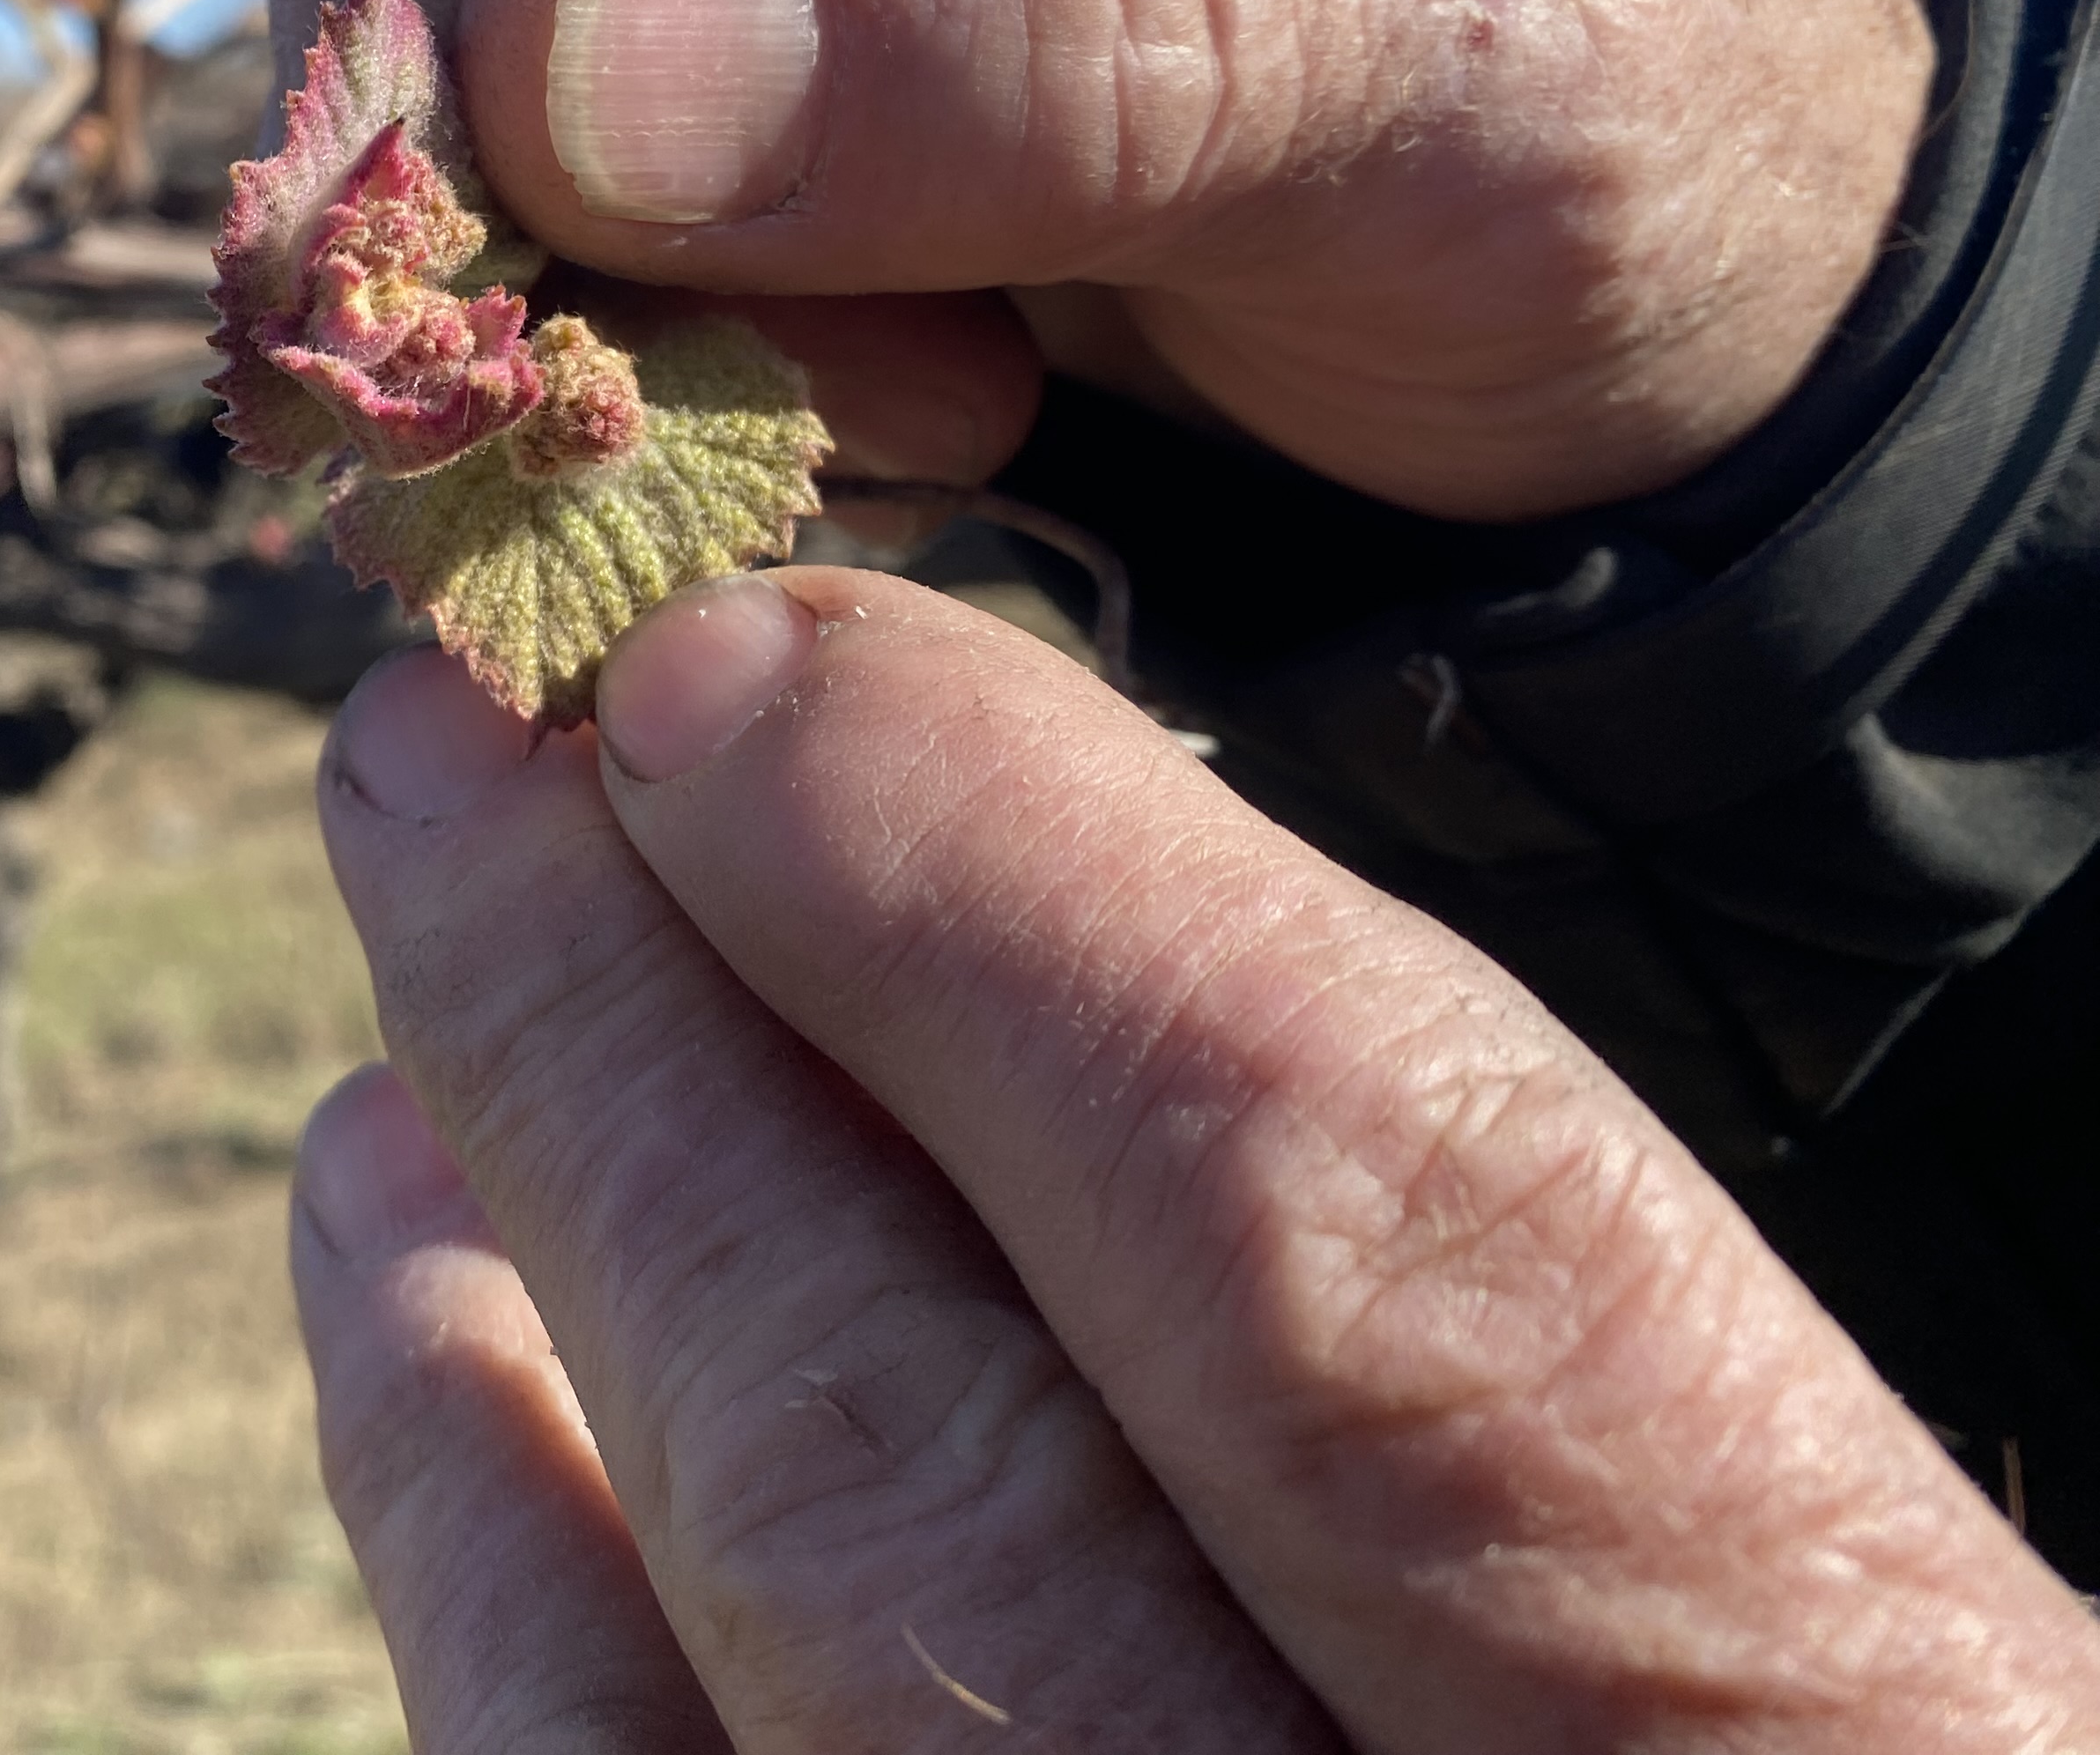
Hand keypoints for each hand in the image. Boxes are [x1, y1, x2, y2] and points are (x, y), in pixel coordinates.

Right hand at [269, 0, 1932, 520]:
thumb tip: (559, 45)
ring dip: (567, 209)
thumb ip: (1072, 35)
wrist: (1683, 298)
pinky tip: (807, 359)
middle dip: (528, 120)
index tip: (457, 266)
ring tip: (870, 396)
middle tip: (707, 410)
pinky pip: (546, 30)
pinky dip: (600, 245)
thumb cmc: (1664, 176)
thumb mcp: (1475, 114)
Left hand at [293, 579, 2099, 1749]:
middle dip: (655, 1065)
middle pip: (947, 1501)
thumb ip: (1604, 1434)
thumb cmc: (1858, 1740)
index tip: (767, 670)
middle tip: (448, 740)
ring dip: (528, 1316)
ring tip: (400, 1015)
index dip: (1041, 931)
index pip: (1402, 1298)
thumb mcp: (1918, 1643)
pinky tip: (426, 1368)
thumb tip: (1123, 972)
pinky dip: (505, 1626)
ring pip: (744, 1725)